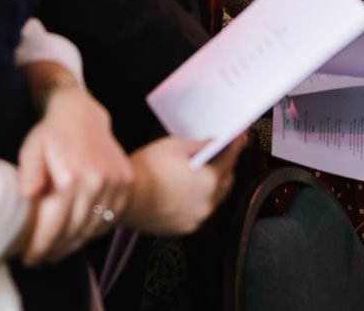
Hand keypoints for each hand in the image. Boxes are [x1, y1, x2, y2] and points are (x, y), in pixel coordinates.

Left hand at [15, 85, 133, 264]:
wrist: (82, 113)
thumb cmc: (51, 134)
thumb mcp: (31, 150)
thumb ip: (28, 174)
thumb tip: (28, 195)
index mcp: (70, 176)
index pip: (54, 226)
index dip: (40, 247)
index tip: (29, 259)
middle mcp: (96, 181)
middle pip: (74, 231)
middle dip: (55, 250)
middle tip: (41, 259)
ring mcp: (114, 182)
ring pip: (94, 227)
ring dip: (75, 243)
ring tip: (58, 250)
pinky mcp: (125, 181)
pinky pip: (112, 217)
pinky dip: (96, 230)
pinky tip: (80, 234)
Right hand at [124, 135, 244, 235]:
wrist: (123, 199)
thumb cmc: (145, 172)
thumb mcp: (174, 146)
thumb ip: (199, 144)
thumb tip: (214, 142)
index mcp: (209, 180)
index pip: (231, 158)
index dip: (236, 144)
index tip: (240, 136)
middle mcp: (208, 203)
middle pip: (226, 179)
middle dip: (225, 164)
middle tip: (218, 152)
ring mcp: (197, 217)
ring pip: (215, 197)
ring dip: (212, 183)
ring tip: (201, 171)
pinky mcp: (186, 227)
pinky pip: (200, 210)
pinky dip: (199, 198)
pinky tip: (187, 189)